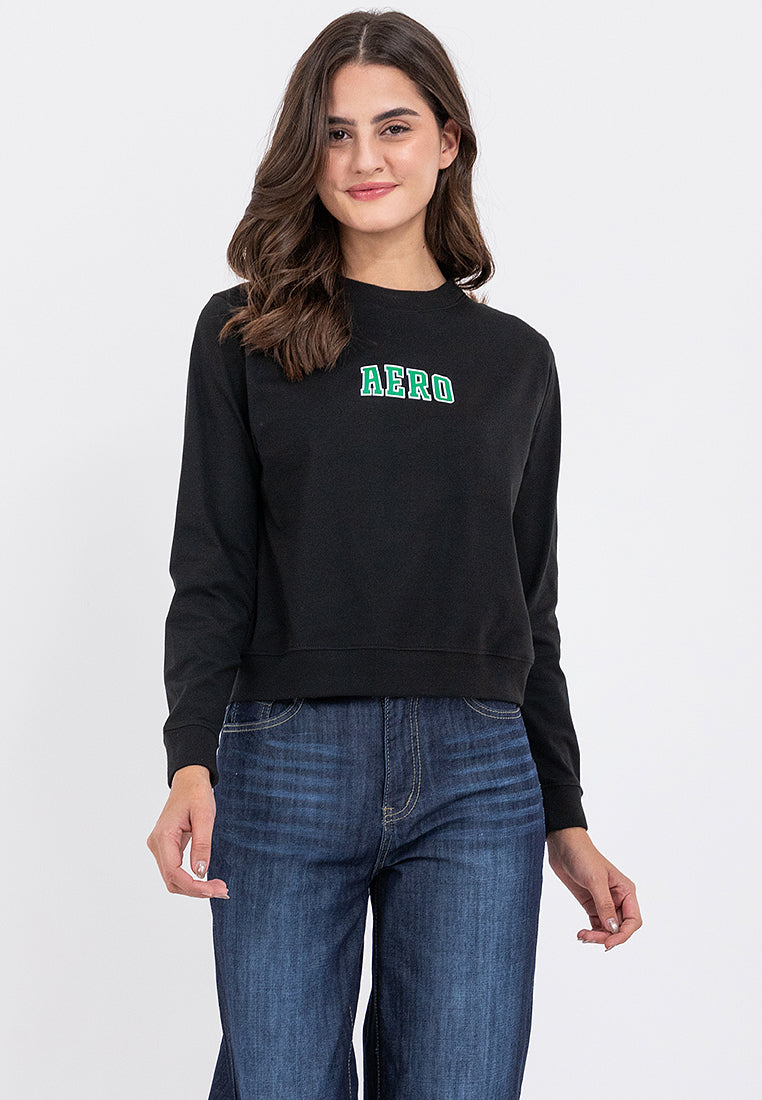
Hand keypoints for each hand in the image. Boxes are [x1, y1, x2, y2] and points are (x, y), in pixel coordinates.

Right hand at [146, 765, 228, 898]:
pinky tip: (207, 880)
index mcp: (163, 837)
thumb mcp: (205, 816)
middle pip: (172, 880)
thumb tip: (200, 872)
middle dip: (196, 890)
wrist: (188, 780)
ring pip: (173, 878)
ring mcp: (159, 846)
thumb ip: (202, 844)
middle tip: (222, 890)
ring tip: (218, 887)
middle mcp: (156, 844)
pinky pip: (175, 870)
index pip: (174, 872)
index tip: (214, 890)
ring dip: (194, 887)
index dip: (193, 886)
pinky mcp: (165, 847)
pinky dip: (190, 879)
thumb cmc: (197, 794)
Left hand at [545, 827, 640, 949]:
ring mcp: (604, 902)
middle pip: (619, 928)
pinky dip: (591, 932)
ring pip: (607, 929)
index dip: (623, 935)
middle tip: (589, 938)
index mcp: (626, 891)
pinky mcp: (591, 904)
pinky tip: (581, 934)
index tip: (608, 943)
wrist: (563, 846)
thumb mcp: (595, 880)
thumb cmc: (583, 856)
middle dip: (606, 937)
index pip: (633, 921)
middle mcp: (618, 899)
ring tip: (582, 936)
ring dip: (597, 936)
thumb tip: (612, 928)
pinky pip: (596, 925)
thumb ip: (604, 904)